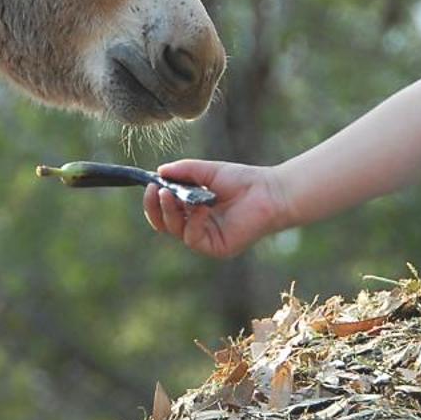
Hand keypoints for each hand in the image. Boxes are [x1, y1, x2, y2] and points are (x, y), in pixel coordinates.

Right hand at [143, 159, 289, 259]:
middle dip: (156, 208)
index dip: (154, 202)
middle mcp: (197, 226)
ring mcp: (206, 238)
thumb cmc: (242, 181)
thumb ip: (183, 171)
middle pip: (165, 224)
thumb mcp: (207, 171)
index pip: (165, 212)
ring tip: (172, 194)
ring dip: (171, 212)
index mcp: (193, 210)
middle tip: (156, 191)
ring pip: (176, 231)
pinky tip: (199, 206)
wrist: (269, 192)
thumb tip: (158, 172)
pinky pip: (193, 238)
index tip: (151, 185)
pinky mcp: (216, 248)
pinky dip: (193, 221)